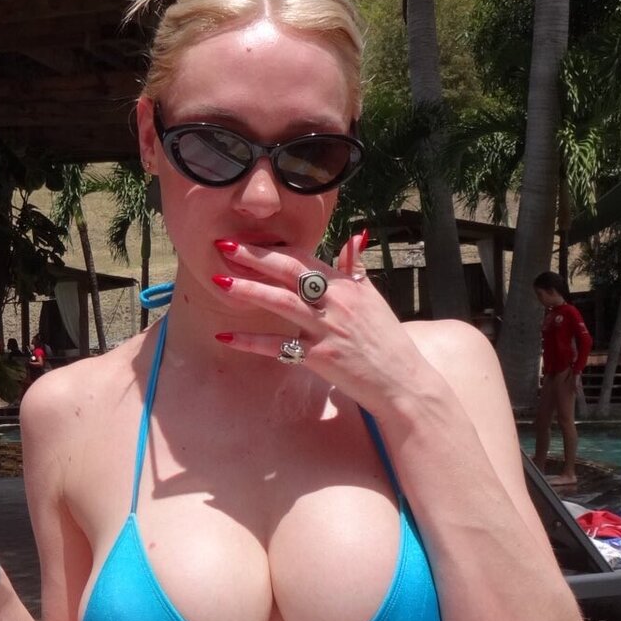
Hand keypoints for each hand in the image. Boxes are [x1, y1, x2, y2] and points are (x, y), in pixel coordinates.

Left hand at [210, 231, 427, 409]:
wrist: (401, 381)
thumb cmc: (386, 339)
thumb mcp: (373, 298)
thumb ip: (356, 269)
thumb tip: (354, 239)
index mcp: (346, 285)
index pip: (303, 257)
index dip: (273, 247)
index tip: (246, 240)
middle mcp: (336, 302)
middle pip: (289, 272)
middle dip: (254, 257)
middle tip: (223, 245)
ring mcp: (327, 330)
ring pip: (281, 302)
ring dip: (248, 290)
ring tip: (219, 281)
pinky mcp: (320, 358)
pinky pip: (278, 347)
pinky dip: (251, 341)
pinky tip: (226, 336)